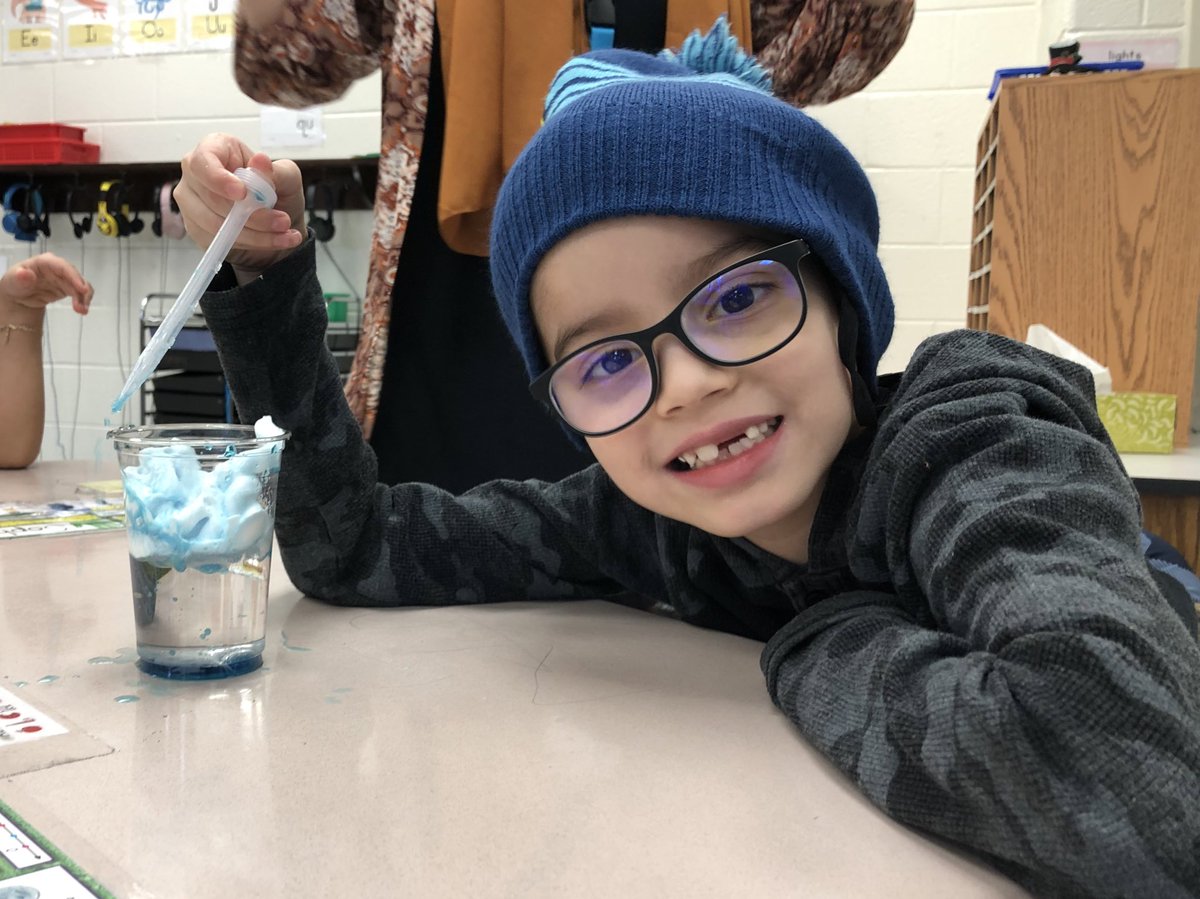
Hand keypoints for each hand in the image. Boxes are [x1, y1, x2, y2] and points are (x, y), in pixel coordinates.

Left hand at [0, 254, 92, 317]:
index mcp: (45, 262)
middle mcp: (58, 268)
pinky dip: (83, 301)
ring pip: (81, 285)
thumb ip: (20, 277)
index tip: (82, 289)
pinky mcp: (69, 288)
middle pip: (75, 276)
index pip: (62, 266)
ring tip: (82, 311)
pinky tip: (82, 310)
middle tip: (82, 306)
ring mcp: (65, 278)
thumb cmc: (16, 283)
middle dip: (82, 291)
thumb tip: (24, 274)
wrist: (20, 295)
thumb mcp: (13, 280)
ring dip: (84, 298)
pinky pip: (80, 293)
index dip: (74, 276)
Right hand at [175, 133, 305, 280]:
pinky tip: (274, 241)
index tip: (242, 193)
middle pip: (212, 198)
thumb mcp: (287, 179)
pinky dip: (250, 244)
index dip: (218, 178)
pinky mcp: (196, 228)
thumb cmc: (277, 192)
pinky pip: (217, 240)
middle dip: (252, 215)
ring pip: (214, 224)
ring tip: (283, 232)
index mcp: (215, 149)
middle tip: (282, 221)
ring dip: (255, 233)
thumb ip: (276, 172)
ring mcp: (191, 202)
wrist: (276, 224)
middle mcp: (196, 174)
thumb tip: (261, 161)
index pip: (202, 161)